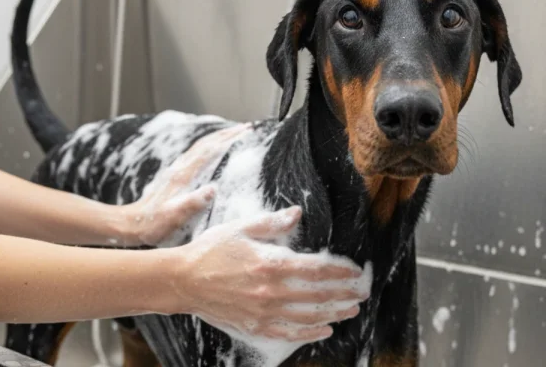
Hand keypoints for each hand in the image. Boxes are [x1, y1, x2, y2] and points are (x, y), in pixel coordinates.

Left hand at [119, 124, 249, 245]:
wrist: (131, 224)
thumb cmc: (153, 225)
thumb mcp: (173, 217)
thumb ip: (191, 203)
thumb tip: (212, 188)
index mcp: (183, 176)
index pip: (209, 151)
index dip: (228, 139)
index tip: (246, 131)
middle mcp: (180, 168)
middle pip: (207, 143)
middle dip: (228, 133)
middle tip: (248, 127)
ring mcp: (177, 170)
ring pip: (201, 145)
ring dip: (220, 136)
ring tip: (236, 132)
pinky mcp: (175, 175)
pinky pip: (197, 153)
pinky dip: (210, 145)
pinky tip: (215, 148)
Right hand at [168, 207, 370, 342]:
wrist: (182, 280)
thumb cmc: (211, 250)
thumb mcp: (241, 228)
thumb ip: (273, 223)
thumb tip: (298, 213)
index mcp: (271, 263)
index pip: (317, 268)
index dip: (340, 271)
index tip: (355, 271)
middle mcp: (271, 291)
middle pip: (318, 295)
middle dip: (344, 293)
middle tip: (363, 292)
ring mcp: (263, 312)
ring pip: (309, 316)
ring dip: (334, 313)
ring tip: (352, 310)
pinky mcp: (254, 326)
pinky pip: (288, 333)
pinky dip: (309, 333)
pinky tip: (325, 329)